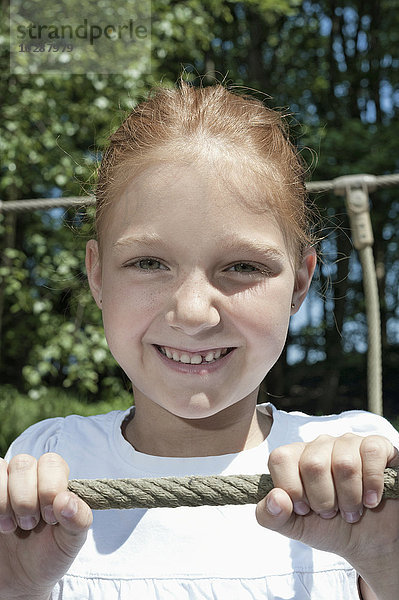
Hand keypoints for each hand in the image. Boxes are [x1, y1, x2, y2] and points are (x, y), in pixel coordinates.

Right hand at [0, 453, 91, 599]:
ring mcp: (7, 484)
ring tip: (14, 527)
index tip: (50, 517)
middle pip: (24, 463)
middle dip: (26, 498)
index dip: (50, 487)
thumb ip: (79, 519)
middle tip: (31, 524)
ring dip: (7, 501)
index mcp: (55, 481)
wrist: (20, 580)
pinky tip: (2, 524)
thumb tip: (67, 500)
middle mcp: (31, 477)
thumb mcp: (71, 542)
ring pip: (3, 468)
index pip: (51, 462)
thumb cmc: (49, 554)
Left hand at [256, 434, 398, 598]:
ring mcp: (348, 443)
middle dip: (323, 500)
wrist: (369, 540)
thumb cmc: (330, 527)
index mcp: (295, 458)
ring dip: (349, 499)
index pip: (280, 458)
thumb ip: (271, 516)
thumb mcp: (295, 527)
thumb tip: (275, 498)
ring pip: (344, 463)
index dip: (291, 488)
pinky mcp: (376, 446)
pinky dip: (372, 484)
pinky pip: (371, 453)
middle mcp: (319, 445)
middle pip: (313, 464)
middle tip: (331, 512)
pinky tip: (370, 500)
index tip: (304, 509)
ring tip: (351, 510)